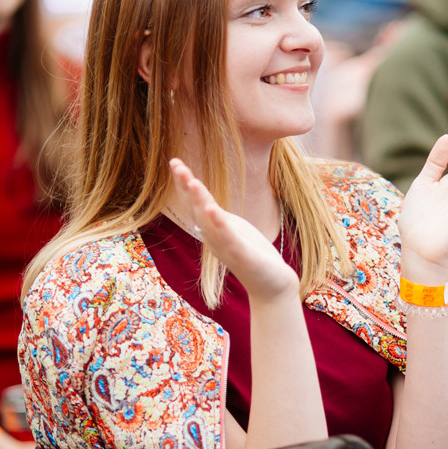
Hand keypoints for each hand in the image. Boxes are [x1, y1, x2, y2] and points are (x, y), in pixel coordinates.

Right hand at [168, 159, 298, 300]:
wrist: (272, 286)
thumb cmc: (253, 256)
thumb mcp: (233, 231)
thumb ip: (218, 219)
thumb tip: (205, 204)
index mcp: (213, 230)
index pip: (194, 204)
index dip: (183, 184)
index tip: (174, 162)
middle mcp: (214, 238)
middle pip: (195, 209)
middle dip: (185, 186)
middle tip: (175, 163)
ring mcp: (227, 247)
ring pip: (208, 221)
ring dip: (199, 200)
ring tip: (191, 181)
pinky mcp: (243, 256)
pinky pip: (228, 237)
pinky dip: (219, 222)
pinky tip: (212, 208)